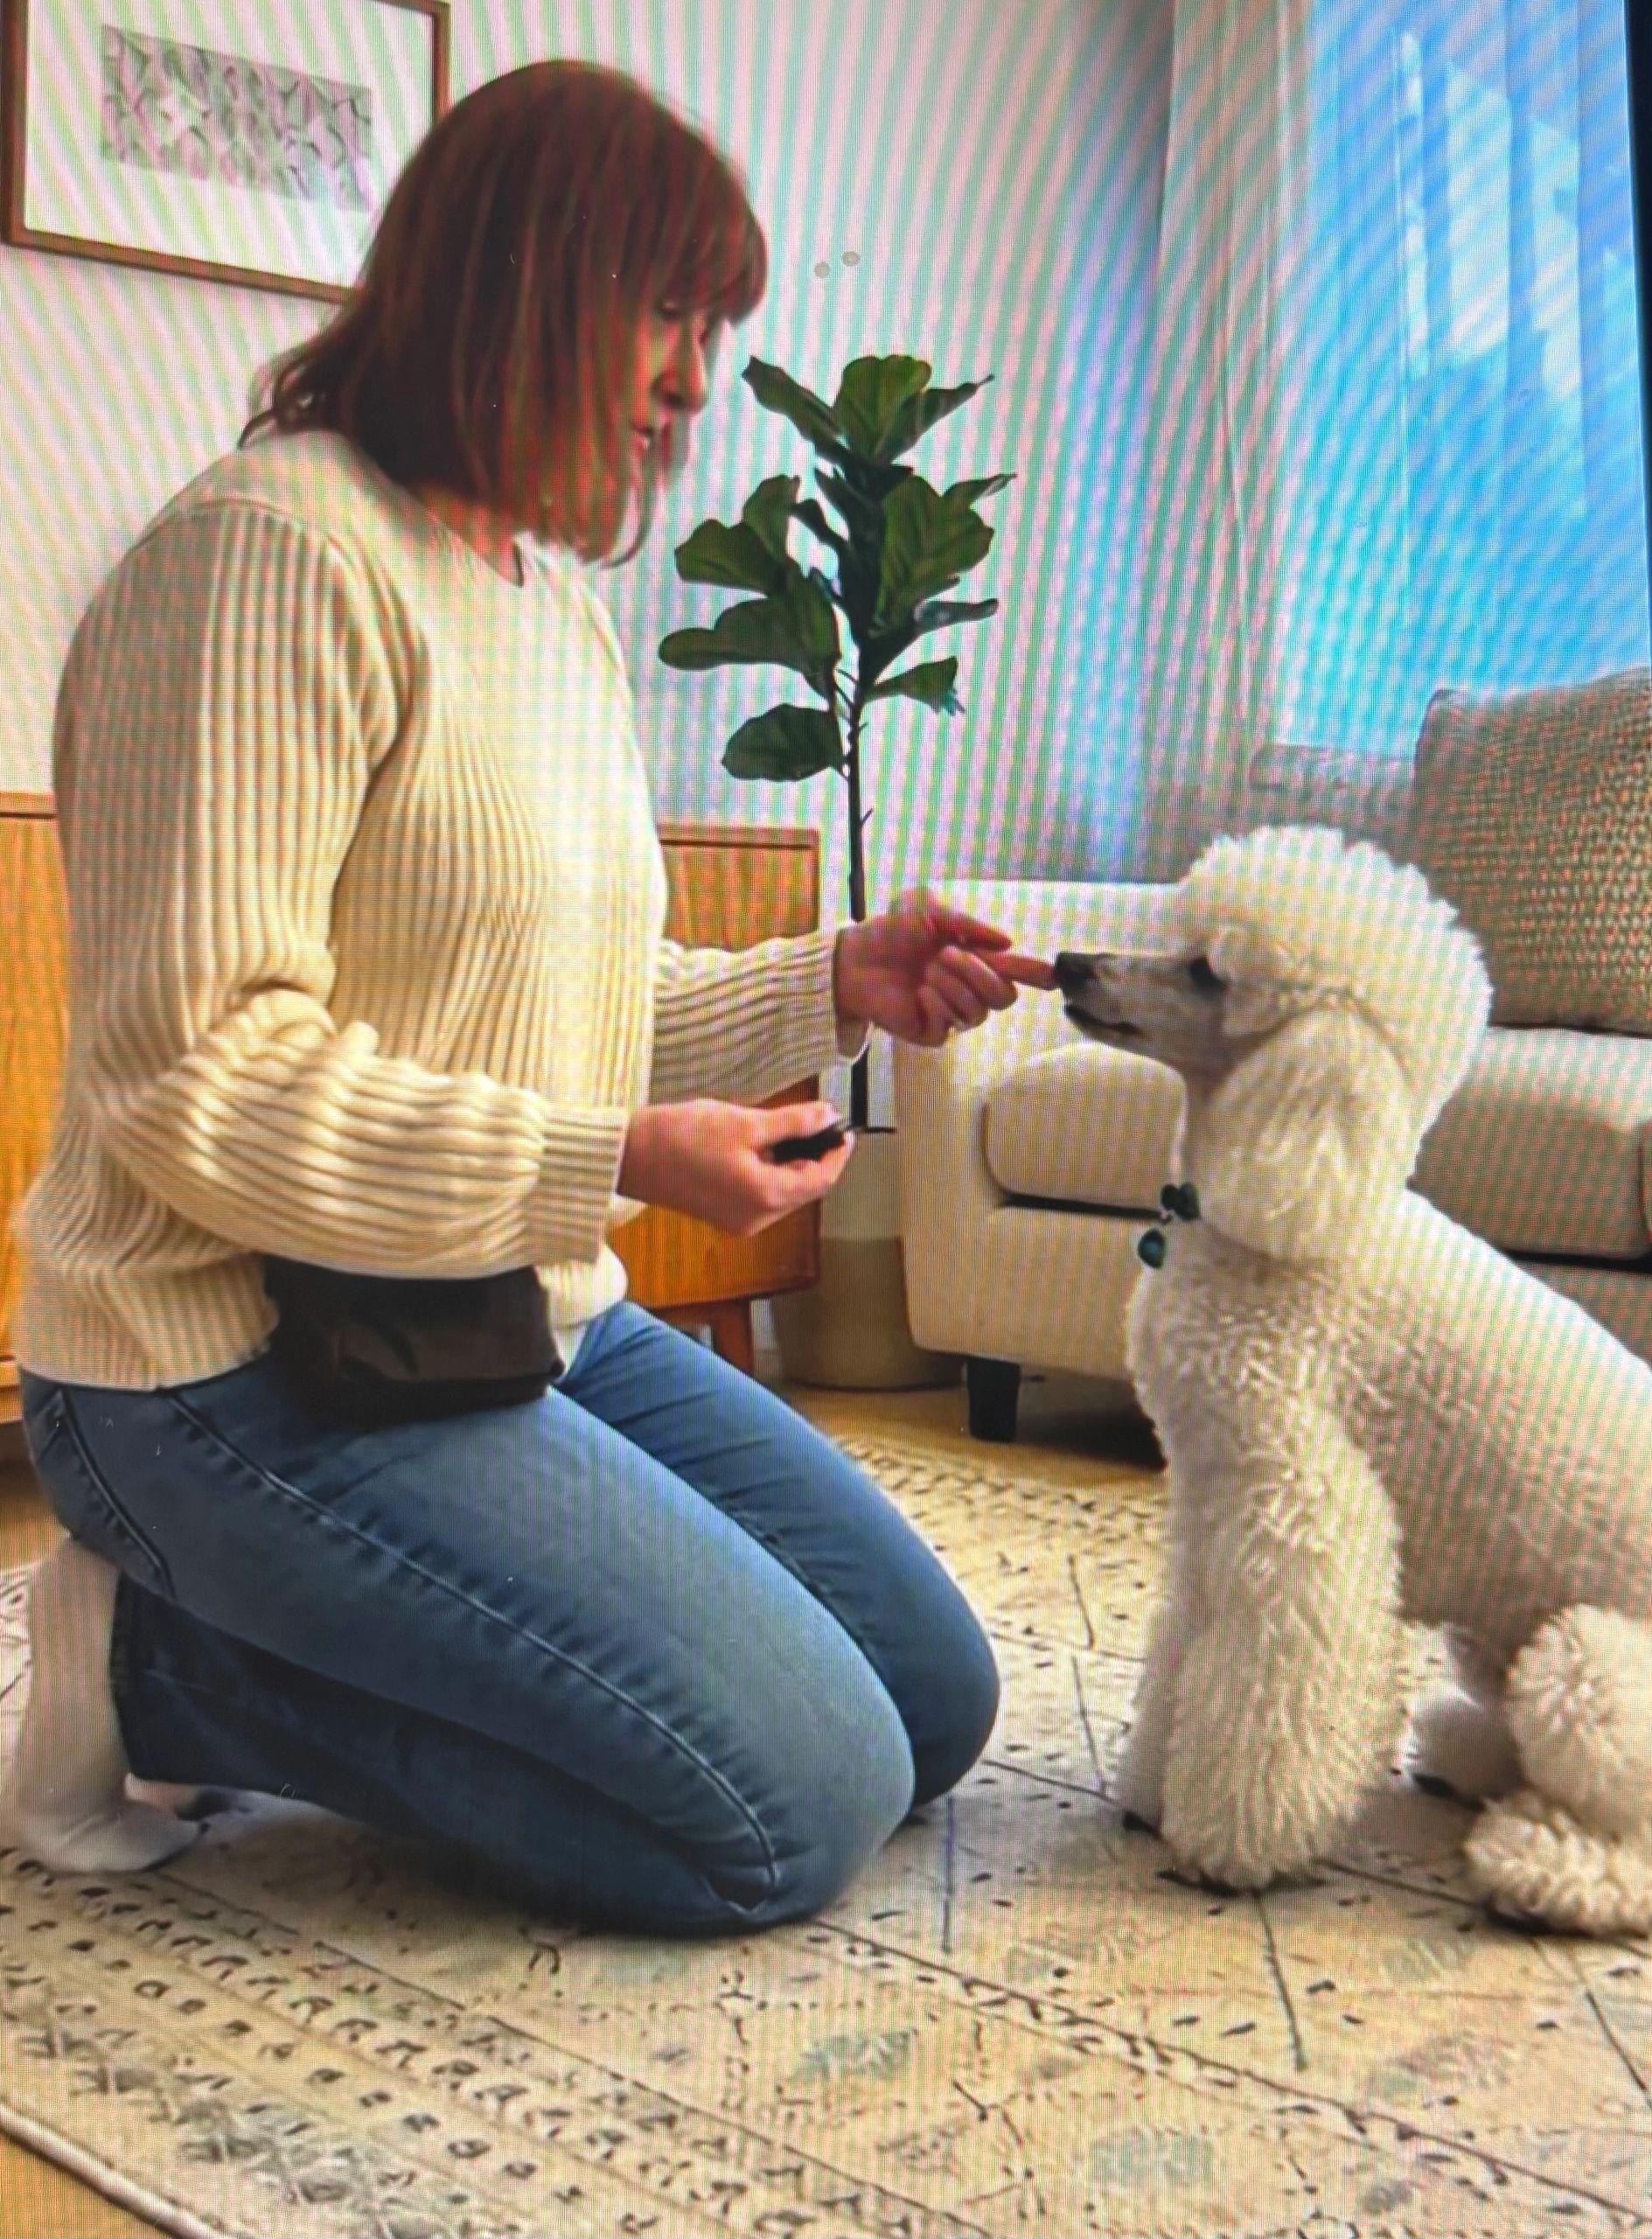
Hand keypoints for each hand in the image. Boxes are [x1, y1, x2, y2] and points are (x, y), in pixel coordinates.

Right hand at [617, 1098, 854, 1236]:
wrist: (629, 1155)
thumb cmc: (683, 1136)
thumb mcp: (745, 1123)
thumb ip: (792, 1123)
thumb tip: (827, 1116)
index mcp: (765, 1197)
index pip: (820, 1180)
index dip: (837, 1154)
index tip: (844, 1129)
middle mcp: (756, 1219)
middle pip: (803, 1191)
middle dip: (816, 1158)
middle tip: (820, 1123)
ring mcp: (738, 1221)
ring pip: (783, 1194)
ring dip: (794, 1165)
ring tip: (793, 1130)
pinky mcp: (722, 1215)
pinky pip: (762, 1196)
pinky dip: (772, 1173)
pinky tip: (765, 1147)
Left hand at [833, 890, 1058, 1047]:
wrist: (855, 958)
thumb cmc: (891, 932)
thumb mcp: (929, 911)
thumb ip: (968, 925)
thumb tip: (1006, 942)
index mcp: (975, 959)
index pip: (1016, 972)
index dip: (1038, 975)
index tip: (1054, 975)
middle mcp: (968, 988)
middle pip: (1005, 998)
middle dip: (980, 975)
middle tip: (945, 956)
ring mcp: (951, 1012)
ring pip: (978, 1013)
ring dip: (953, 986)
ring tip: (927, 971)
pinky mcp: (931, 1031)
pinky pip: (950, 1026)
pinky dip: (937, 1004)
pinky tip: (919, 993)